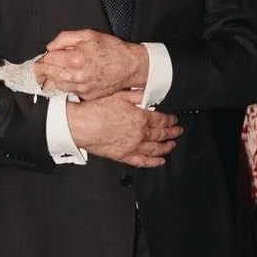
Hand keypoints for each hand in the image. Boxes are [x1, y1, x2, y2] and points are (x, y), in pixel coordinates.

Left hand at [37, 30, 148, 100]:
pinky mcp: (86, 96)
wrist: (130, 66)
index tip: (46, 56)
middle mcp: (76, 77)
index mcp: (75, 59)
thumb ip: (64, 38)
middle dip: (44, 69)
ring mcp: (81, 89)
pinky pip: (68, 92)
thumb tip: (50, 47)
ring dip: (55, 78)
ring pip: (55, 86)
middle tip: (45, 65)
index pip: (46, 62)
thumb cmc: (111, 49)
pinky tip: (73, 77)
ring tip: (62, 69)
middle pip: (47, 76)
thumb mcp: (88, 34)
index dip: (44, 58)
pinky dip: (67, 85)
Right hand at [65, 91, 181, 167]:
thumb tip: (150, 94)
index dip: (170, 119)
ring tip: (172, 145)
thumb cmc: (95, 110)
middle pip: (161, 134)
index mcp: (141, 118)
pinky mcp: (123, 156)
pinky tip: (159, 161)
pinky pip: (143, 161)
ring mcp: (132, 147)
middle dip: (172, 132)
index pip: (162, 120)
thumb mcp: (119, 94)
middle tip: (178, 131)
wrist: (79, 125)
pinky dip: (153, 162)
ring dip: (166, 147)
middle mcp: (140, 134)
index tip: (174, 118)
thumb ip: (137, 94)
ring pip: (155, 149)